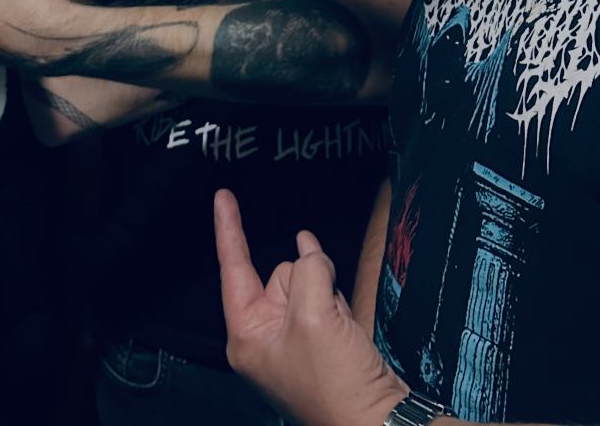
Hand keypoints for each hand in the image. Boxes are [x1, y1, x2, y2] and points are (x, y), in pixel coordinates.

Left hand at [215, 189, 408, 425]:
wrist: (378, 424)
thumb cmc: (335, 385)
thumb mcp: (314, 315)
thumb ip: (308, 271)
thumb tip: (312, 256)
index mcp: (247, 336)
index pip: (234, 268)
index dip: (229, 228)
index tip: (221, 196)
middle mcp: (264, 337)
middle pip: (280, 274)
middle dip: (307, 279)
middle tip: (327, 316)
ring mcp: (292, 340)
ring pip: (306, 282)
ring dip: (327, 293)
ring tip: (339, 329)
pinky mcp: (319, 341)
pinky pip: (322, 298)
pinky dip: (332, 293)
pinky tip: (333, 293)